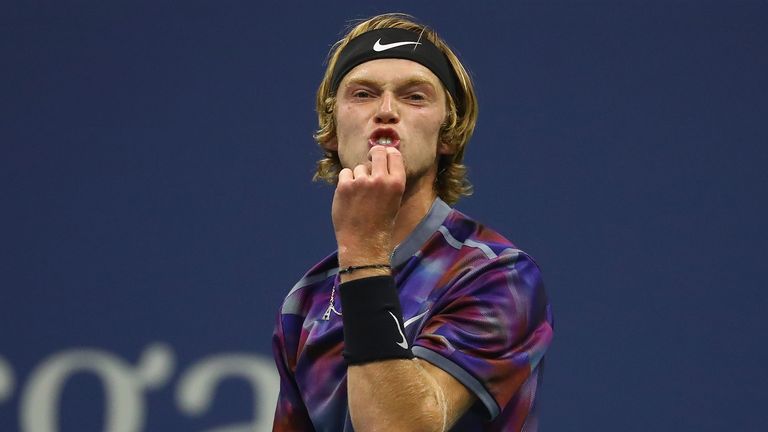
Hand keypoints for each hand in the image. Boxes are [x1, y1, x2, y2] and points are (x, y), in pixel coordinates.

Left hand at [332, 145, 405, 267]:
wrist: (364, 242)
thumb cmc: (380, 224)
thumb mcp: (394, 200)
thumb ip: (389, 180)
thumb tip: (381, 159)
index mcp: (397, 183)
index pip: (394, 154)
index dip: (387, 152)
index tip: (383, 154)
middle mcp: (380, 179)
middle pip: (377, 151)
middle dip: (373, 154)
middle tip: (370, 160)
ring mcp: (362, 182)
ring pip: (359, 167)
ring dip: (358, 177)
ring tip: (359, 196)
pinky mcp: (345, 186)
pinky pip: (345, 173)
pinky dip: (346, 182)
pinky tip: (349, 197)